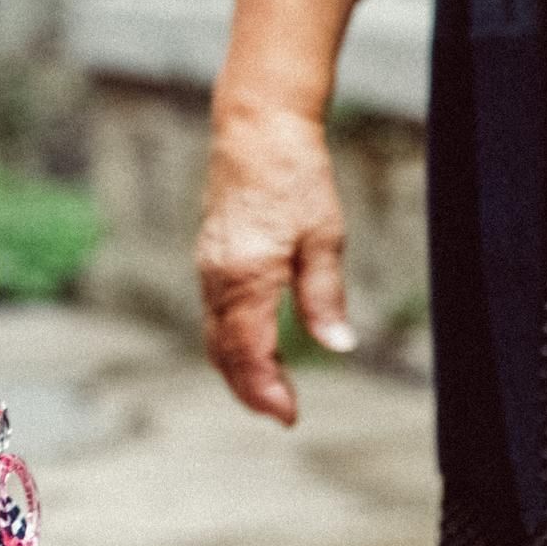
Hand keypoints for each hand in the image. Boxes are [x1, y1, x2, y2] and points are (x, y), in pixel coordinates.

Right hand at [195, 104, 355, 425]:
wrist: (256, 129)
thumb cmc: (294, 176)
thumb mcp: (324, 238)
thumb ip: (324, 297)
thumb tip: (338, 346)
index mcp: (246, 278)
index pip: (248, 354)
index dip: (268, 391)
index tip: (290, 416)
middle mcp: (217, 278)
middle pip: (223, 353)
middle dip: (249, 389)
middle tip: (283, 412)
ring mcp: (208, 267)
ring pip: (214, 335)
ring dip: (238, 367)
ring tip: (273, 388)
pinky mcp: (209, 257)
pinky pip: (213, 312)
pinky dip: (230, 340)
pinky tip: (255, 344)